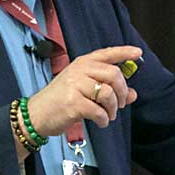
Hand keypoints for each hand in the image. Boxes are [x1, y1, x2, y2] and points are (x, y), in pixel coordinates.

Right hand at [26, 45, 141, 132]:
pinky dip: (104, 119)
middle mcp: (79, 70)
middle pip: (113, 74)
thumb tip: (132, 94)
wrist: (36, 114)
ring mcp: (75, 85)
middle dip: (122, 92)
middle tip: (120, 104)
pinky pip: (99, 110)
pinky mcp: (73, 102)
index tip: (138, 53)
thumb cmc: (61, 100)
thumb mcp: (84, 89)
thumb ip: (108, 89)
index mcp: (83, 63)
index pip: (107, 53)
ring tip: (108, 115)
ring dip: (113, 109)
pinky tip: (100, 121)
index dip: (124, 52)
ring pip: (108, 93)